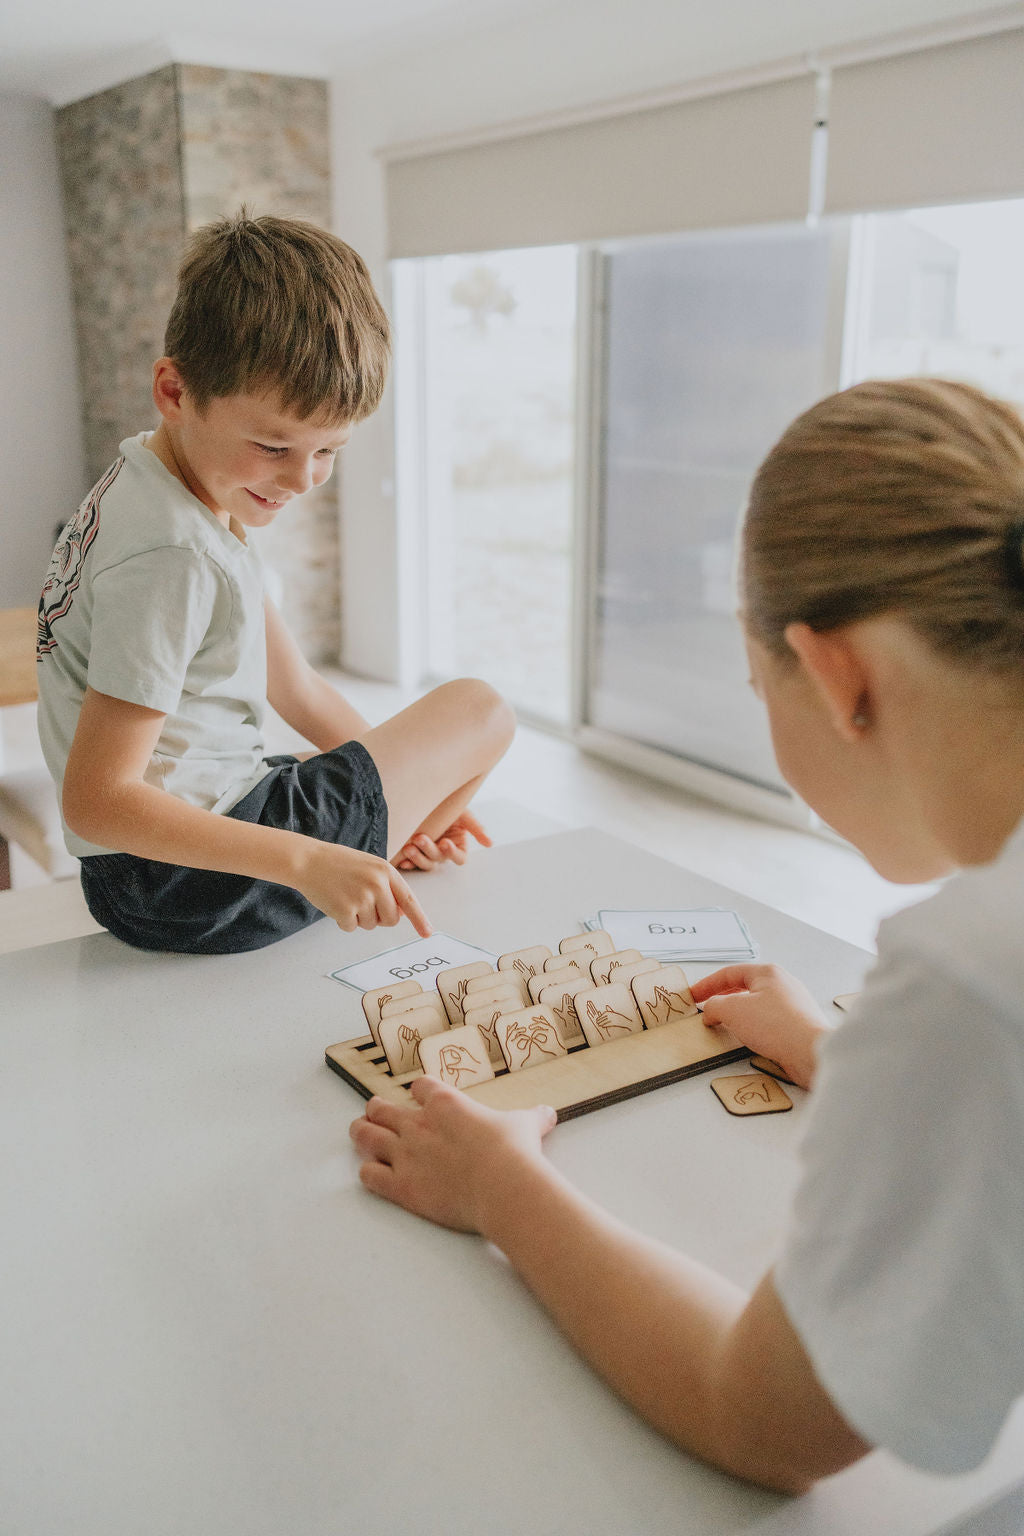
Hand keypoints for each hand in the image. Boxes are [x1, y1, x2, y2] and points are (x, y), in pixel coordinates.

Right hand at [295, 838, 430, 937]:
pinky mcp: (345, 910)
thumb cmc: (339, 864)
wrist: (308, 860)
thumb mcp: (369, 867)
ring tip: (345, 896)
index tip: (428, 933)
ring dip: (359, 917)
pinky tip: (335, 902)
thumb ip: (387, 887)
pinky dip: (343, 921)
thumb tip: (402, 914)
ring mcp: (361, 898)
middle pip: (391, 919)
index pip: (408, 900)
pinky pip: (352, 928)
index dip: (419, 918)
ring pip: (371, 925)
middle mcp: (377, 884)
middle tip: (362, 902)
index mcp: (386, 871)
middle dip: (380, 918)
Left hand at [350, 1076, 556, 1231]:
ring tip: (360, 1131)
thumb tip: (548, 1113)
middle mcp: (418, 1124)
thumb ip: (532, 1118)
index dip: (419, 1092)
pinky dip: (367, 1172)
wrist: (503, 1187)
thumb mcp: (526, 1125)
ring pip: (366, 1136)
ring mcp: (405, 1155)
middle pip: (382, 1108)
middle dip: (377, 1110)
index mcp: (445, 1103)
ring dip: (362, 1133)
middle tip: (377, 1112)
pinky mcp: (400, 1186)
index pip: (419, 1087)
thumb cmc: (513, 1152)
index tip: (420, 1096)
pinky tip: (370, 1172)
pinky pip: (369, 1175)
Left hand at [393, 810, 492, 871]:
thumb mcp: (463, 812)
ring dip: (418, 857)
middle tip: (420, 839)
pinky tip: (401, 860)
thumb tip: (490, 843)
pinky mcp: (414, 852)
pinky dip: (407, 863)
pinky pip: (411, 863)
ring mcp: (428, 853)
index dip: (452, 853)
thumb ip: (475, 827)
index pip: (459, 857)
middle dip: (429, 850)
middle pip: (439, 859)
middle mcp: (443, 852)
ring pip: (426, 863)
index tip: (445, 842)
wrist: (427, 797)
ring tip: (409, 847)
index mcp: (457, 845)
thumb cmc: (448, 804)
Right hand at [690, 964, 826, 1089]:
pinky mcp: (798, 1026)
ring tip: (724, 1026)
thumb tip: (710, 1010)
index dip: (707, 984)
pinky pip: (768, 1022)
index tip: (693, 996)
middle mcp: (783, 984)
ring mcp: (793, 1005)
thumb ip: (715, 1006)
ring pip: (756, 1006)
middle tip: (707, 1010)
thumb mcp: (733, 1010)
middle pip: (744, 988)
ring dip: (737, 1015)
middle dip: (722, 999)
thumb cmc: (775, 1025)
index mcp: (768, 973)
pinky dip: (752, 1027)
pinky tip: (747, 1038)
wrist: (811, 1052)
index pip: (730, 973)